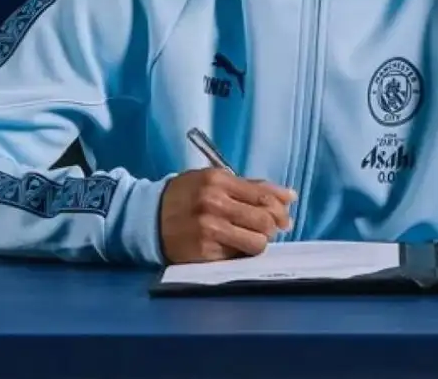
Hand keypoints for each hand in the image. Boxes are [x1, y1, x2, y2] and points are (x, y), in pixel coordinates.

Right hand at [158, 168, 297, 263]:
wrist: (147, 216)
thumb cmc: (187, 195)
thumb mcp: (215, 180)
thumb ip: (252, 187)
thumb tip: (290, 196)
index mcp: (219, 181)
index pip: (264, 198)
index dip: (281, 209)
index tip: (285, 216)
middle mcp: (214, 204)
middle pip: (264, 221)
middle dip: (273, 227)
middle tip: (269, 229)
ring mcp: (208, 230)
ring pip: (256, 243)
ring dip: (259, 243)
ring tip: (251, 238)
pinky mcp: (203, 252)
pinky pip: (237, 256)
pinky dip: (240, 252)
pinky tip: (232, 246)